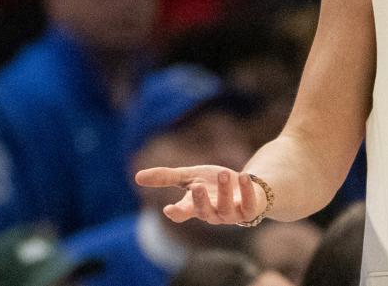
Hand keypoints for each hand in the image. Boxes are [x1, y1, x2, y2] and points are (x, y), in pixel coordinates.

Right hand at [135, 165, 263, 224]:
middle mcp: (213, 214)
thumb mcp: (190, 176)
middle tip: (196, 186)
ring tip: (223, 172)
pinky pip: (250, 206)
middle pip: (204, 213)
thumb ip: (167, 177)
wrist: (245, 185)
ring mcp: (232, 214)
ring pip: (226, 209)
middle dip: (200, 201)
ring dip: (223, 192)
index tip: (169, 209)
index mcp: (195, 207)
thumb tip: (137, 176)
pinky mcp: (250, 210)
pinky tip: (243, 175)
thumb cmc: (214, 183)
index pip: (182, 214)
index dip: (177, 213)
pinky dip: (246, 191)